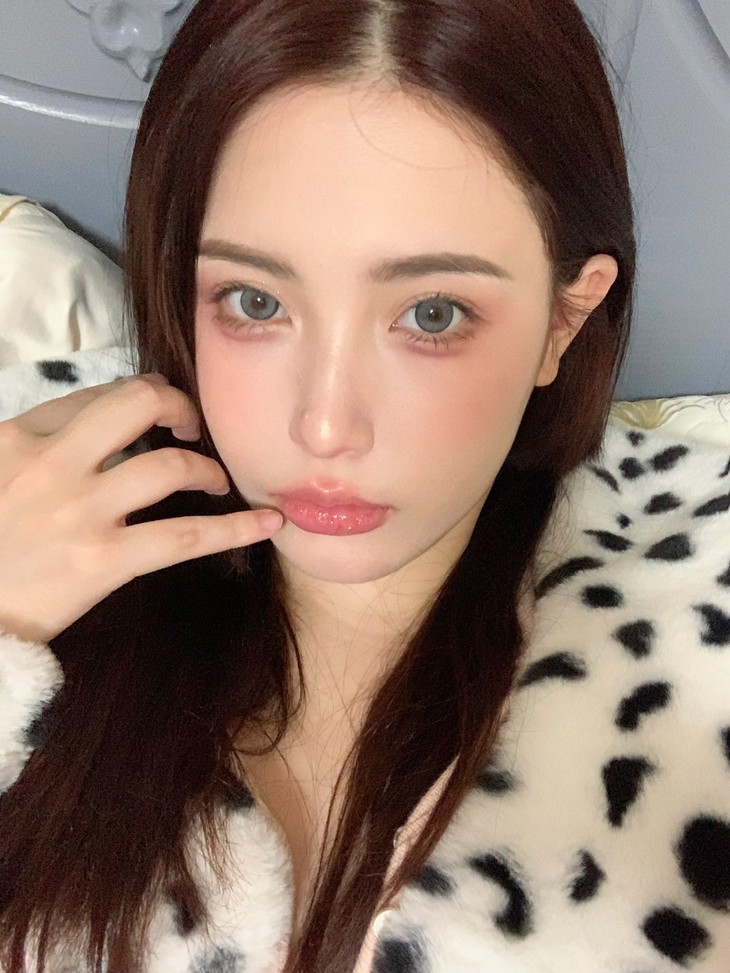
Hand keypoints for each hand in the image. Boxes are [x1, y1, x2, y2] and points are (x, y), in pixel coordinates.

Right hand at [0, 374, 281, 643]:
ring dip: (206, 468)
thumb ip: (37, 447)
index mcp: (17, 438)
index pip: (95, 395)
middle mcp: (50, 464)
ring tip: (217, 481)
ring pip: (168, 465)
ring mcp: (79, 511)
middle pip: (137, 404)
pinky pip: (184, 537)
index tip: (158, 407)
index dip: (139, 396)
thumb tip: (100, 429)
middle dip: (178, 405)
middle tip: (191, 425)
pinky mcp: (103, 560)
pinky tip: (267, 523)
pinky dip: (235, 528)